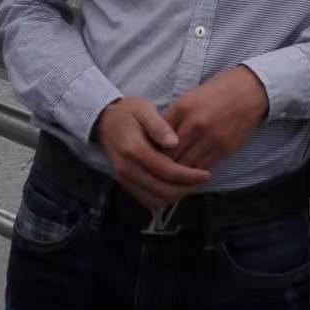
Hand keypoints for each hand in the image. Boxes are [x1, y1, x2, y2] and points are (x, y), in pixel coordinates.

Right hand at [94, 96, 211, 208]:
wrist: (104, 119)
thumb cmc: (128, 111)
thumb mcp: (144, 109)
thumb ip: (160, 126)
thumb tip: (175, 143)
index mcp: (135, 150)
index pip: (167, 171)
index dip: (189, 176)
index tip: (206, 174)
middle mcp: (128, 168)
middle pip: (162, 191)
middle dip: (186, 189)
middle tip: (201, 180)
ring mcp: (124, 178)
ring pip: (155, 200)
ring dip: (176, 196)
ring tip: (191, 184)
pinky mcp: (124, 183)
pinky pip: (147, 200)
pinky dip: (163, 198)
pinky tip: (175, 186)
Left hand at [161, 67, 268, 170]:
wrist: (251, 90)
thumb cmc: (218, 91)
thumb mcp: (191, 96)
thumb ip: (174, 116)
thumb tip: (156, 137)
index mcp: (183, 108)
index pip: (158, 136)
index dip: (152, 149)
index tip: (149, 155)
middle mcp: (196, 123)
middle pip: (170, 154)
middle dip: (162, 164)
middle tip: (157, 170)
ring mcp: (211, 137)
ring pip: (186, 164)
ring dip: (178, 171)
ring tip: (171, 176)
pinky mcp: (225, 147)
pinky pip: (203, 166)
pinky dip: (194, 172)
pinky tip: (189, 173)